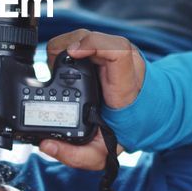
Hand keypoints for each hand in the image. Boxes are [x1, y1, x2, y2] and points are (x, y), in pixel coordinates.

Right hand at [38, 29, 145, 170]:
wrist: (145, 117)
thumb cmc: (124, 131)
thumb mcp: (103, 152)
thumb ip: (77, 155)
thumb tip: (46, 144)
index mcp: (125, 85)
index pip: (118, 52)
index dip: (93, 45)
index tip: (72, 54)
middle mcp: (122, 64)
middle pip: (90, 37)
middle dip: (63, 49)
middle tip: (52, 71)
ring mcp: (115, 54)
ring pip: (84, 35)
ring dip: (63, 47)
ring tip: (55, 68)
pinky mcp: (107, 51)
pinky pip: (84, 39)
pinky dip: (68, 47)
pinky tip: (63, 62)